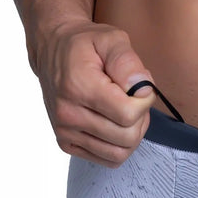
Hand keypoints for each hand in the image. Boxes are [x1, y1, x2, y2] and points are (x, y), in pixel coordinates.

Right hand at [36, 18, 157, 166]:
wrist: (52, 49)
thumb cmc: (85, 44)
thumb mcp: (112, 39)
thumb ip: (128, 62)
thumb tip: (142, 89)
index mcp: (79, 87)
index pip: (128, 115)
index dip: (145, 102)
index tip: (140, 88)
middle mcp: (68, 114)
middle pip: (127, 138)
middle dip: (141, 119)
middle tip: (135, 100)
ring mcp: (65, 131)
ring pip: (118, 154)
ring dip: (132, 135)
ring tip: (126, 112)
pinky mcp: (66, 143)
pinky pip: (106, 159)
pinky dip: (118, 146)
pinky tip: (114, 124)